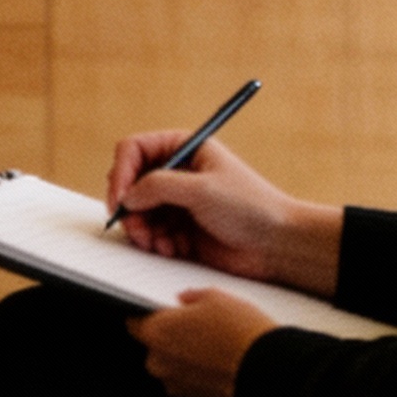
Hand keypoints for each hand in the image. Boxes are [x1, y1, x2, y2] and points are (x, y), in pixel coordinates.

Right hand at [106, 132, 343, 295]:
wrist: (276, 244)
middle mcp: (176, 172)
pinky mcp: (179, 227)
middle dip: (130, 209)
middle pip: (130, 183)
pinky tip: (173, 249)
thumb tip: (126, 196)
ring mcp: (177, 201)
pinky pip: (150, 233)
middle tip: (136, 229)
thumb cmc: (250, 206)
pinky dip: (155, 243)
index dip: (120, 173)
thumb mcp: (201, 189)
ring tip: (159, 243)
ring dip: (142, 230)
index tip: (120, 200)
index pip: (133, 150)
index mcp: (183, 147)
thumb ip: (158, 186)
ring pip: (137, 212)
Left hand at [128, 288, 276, 396]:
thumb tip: (185, 299)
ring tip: (215, 342)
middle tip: (196, 324)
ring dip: (186, 355)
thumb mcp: (218, 298)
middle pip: (154, 346)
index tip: (158, 309)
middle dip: (170, 336)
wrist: (270, 373)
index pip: (133, 322)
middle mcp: (160, 363)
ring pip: (173, 365)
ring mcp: (177, 385)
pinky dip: (199, 371)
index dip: (146, 314)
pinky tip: (221, 359)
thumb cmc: (242, 334)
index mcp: (157, 332)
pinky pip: (189, 380)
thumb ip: (193, 296)